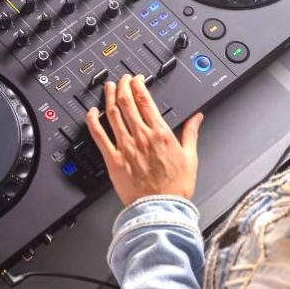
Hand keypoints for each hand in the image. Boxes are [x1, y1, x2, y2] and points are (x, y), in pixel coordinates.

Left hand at [86, 74, 202, 205]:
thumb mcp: (191, 157)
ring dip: (110, 97)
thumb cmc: (176, 188)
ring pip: (113, 114)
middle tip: (122, 79)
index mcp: (161, 134)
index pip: (145, 101)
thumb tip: (197, 118)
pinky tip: (91, 112)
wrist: (161, 209)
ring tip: (109, 87)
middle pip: (127, 103)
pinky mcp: (113, 160)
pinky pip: (99, 136)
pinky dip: (93, 121)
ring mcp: (125, 147)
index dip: (138, 85)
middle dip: (123, 86)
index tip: (137, 79)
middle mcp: (142, 137)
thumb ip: (191, 133)